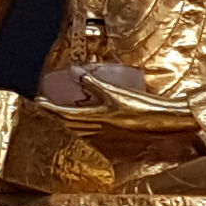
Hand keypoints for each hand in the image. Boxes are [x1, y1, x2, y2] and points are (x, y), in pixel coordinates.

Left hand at [56, 64, 205, 138]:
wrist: (166, 121)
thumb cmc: (143, 106)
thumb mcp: (117, 90)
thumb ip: (94, 81)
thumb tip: (73, 70)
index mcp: (96, 117)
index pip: (65, 114)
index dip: (50, 108)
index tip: (38, 102)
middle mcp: (98, 128)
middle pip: (68, 125)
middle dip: (53, 118)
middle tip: (42, 109)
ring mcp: (107, 134)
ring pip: (79, 131)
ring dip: (65, 125)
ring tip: (57, 117)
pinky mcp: (117, 135)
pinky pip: (92, 133)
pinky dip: (81, 129)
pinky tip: (83, 126)